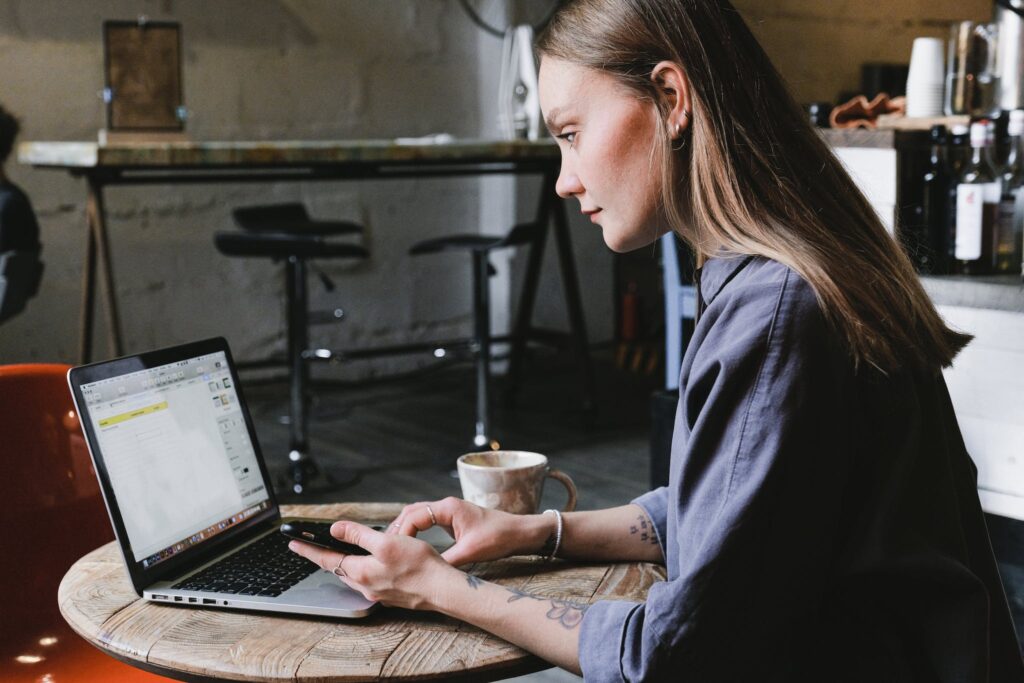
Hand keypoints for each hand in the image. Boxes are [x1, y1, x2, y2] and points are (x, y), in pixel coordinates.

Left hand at [287, 520, 456, 609]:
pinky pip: (368, 581)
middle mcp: (366, 586)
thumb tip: (336, 529)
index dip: (309, 549)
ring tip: (336, 553)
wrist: (442, 589)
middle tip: (311, 547)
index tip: (293, 543)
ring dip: (343, 564)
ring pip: (353, 575)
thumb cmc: (419, 565)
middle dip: (324, 557)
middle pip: (338, 569)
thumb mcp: (386, 542)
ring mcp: (378, 593)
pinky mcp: (391, 595)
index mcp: (361, 572)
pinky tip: (368, 565)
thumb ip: (358, 535)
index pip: (327, 559)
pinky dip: (361, 570)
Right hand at [386, 497, 545, 565]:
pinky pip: (427, 520)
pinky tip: (410, 544)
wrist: (520, 532)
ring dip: (405, 529)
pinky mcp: (453, 519)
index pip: (414, 515)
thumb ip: (447, 561)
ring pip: (418, 515)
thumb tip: (426, 571)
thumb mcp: (471, 552)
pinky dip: (415, 530)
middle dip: (397, 529)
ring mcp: (449, 511)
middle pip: (411, 512)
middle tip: (386, 547)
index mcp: (448, 508)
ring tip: (393, 547)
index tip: (394, 549)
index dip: (401, 533)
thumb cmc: (499, 537)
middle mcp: (446, 505)